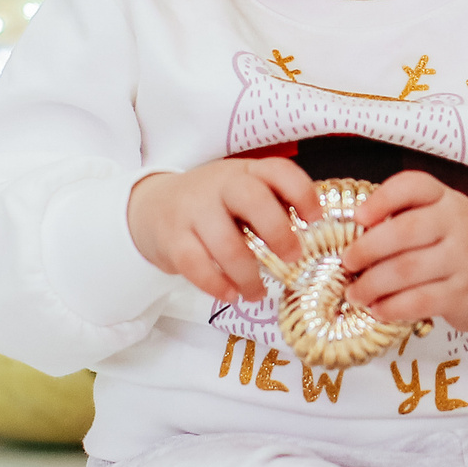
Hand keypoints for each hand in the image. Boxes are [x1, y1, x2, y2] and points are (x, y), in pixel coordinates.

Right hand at [127, 158, 319, 304]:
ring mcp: (193, 210)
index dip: (302, 193)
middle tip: (293, 258)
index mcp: (246, 171)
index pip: (278, 170)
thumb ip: (272, 206)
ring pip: (225, 242)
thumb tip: (314, 237)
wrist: (152, 206)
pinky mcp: (172, 237)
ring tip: (257, 294)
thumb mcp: (242, 194)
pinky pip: (195, 264)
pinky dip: (216, 284)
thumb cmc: (214, 204)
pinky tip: (230, 295)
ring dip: (247, 274)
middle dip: (278, 232)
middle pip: (253, 199)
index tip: (315, 220)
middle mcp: (220, 185)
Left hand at [342, 171, 467, 333]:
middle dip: (366, 249)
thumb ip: (408, 217)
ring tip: (355, 293)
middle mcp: (458, 224)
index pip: (414, 186)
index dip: (381, 199)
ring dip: (372, 284)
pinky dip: (392, 307)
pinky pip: (420, 301)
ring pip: (407, 270)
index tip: (359, 217)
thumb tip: (354, 234)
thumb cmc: (463, 245)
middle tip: (347, 262)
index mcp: (446, 200)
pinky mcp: (463, 294)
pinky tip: (378, 309)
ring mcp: (463, 260)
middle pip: (404, 231)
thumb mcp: (444, 218)